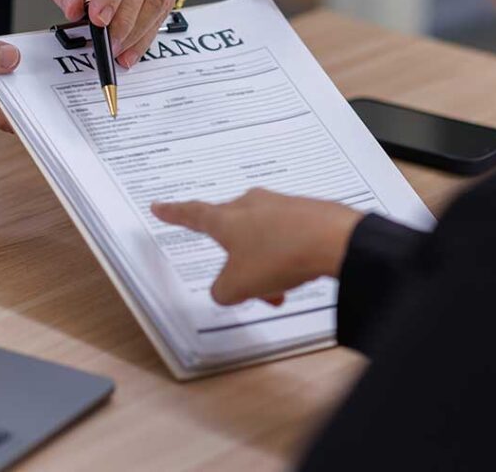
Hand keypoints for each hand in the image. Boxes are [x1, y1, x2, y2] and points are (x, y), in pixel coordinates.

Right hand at [151, 190, 362, 305]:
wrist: (335, 241)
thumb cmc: (280, 257)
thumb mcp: (238, 286)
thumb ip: (222, 291)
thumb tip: (225, 289)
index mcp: (225, 219)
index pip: (192, 214)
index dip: (173, 214)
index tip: (159, 207)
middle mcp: (250, 205)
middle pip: (232, 235)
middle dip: (236, 263)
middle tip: (243, 287)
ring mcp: (279, 206)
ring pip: (261, 240)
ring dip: (263, 267)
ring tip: (277, 291)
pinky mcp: (305, 212)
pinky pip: (286, 238)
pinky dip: (285, 259)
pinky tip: (296, 277)